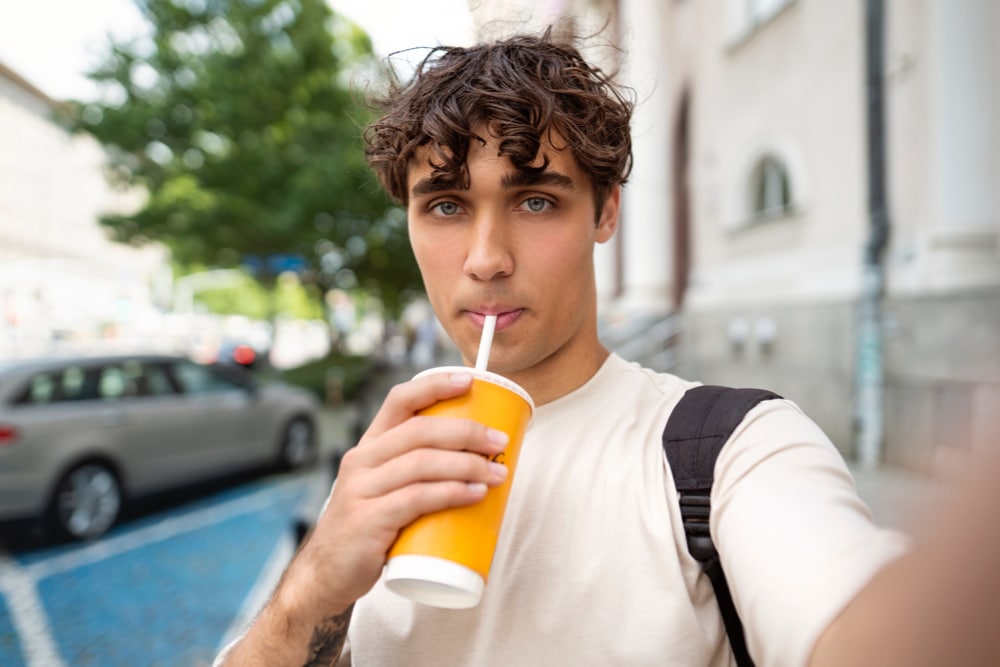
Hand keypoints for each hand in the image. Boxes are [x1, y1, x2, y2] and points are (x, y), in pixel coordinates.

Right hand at [295, 369, 509, 609]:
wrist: (327, 575)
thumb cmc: (369, 529)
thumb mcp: (384, 489)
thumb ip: (416, 473)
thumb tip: (478, 460)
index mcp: (368, 447)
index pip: (399, 401)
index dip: (435, 386)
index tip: (469, 380)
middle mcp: (361, 461)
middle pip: (420, 431)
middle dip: (466, 431)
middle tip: (499, 442)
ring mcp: (362, 490)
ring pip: (422, 464)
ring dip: (467, 464)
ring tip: (498, 473)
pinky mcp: (368, 520)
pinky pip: (417, 498)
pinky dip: (451, 493)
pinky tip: (475, 493)